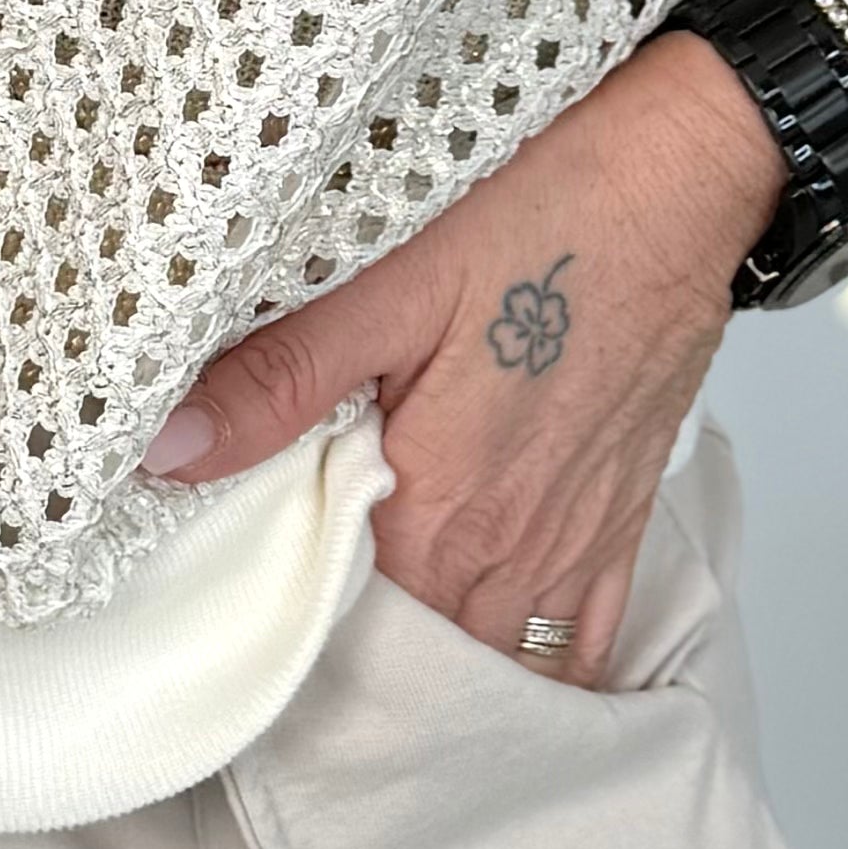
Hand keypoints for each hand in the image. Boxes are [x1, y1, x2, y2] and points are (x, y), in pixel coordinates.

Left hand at [148, 39, 780, 679]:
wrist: (681, 179)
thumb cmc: (541, 215)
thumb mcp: (387, 283)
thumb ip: (280, 378)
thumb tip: (166, 450)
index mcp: (441, 509)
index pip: (343, 631)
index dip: (283, 632)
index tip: (234, 617)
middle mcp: (511, 551)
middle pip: (419, 659)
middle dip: (353, 661)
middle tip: (285, 638)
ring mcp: (574, 543)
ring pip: (499, 662)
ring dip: (440, 668)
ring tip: (375, 658)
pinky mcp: (620, 519)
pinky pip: (583, 642)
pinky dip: (535, 669)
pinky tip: (491, 663)